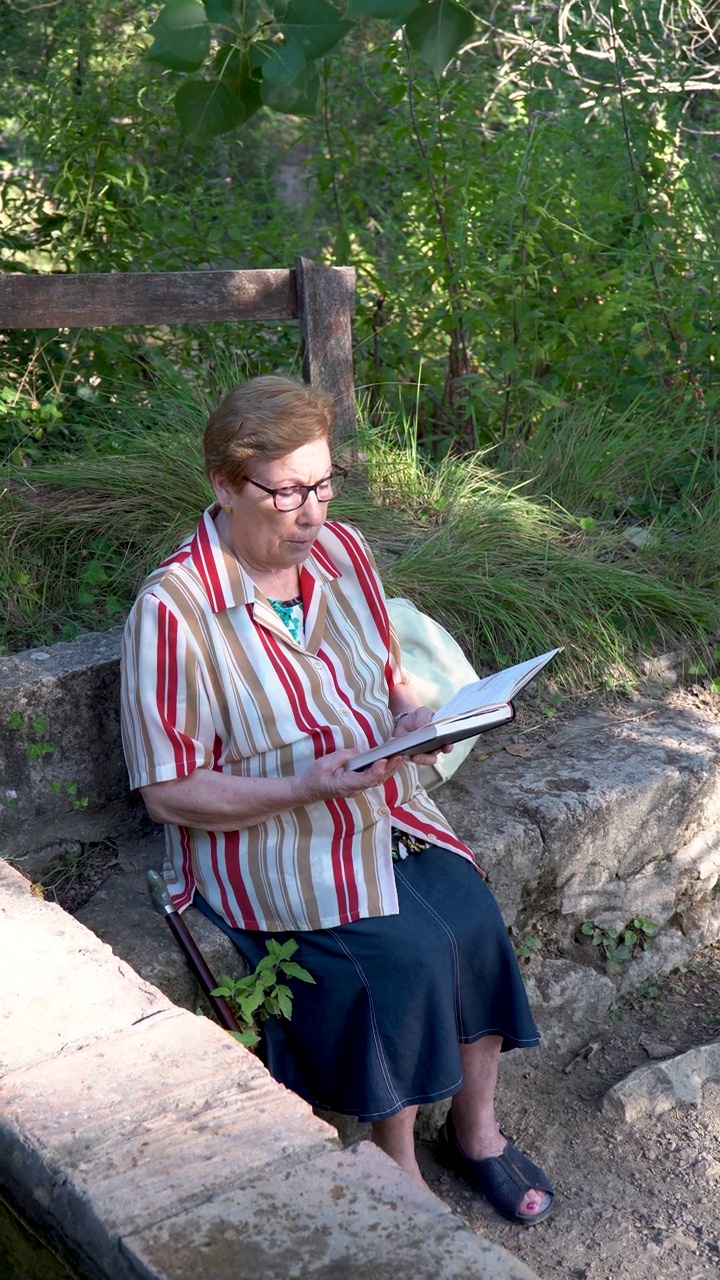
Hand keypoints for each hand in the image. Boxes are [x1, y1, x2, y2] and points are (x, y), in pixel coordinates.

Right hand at [291, 746, 408, 805]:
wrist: (307, 790)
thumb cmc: (314, 777)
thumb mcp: (324, 764)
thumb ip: (343, 757)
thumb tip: (358, 752)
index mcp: (345, 785)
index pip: (364, 779)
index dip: (376, 771)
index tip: (383, 760)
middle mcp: (355, 788)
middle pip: (377, 780)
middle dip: (390, 767)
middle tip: (401, 754)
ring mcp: (358, 787)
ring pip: (378, 779)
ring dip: (391, 768)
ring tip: (402, 755)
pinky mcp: (359, 783)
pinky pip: (375, 777)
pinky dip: (385, 769)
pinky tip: (392, 760)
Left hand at [392, 704, 453, 766]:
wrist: (406, 722)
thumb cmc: (418, 718)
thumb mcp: (422, 712)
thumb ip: (424, 716)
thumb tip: (421, 725)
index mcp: (439, 740)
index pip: (447, 746)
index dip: (447, 747)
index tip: (446, 747)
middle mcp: (431, 751)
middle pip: (430, 758)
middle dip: (424, 758)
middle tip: (417, 756)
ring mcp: (419, 755)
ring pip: (417, 760)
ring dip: (412, 759)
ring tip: (406, 754)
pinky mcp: (407, 756)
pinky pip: (405, 759)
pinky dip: (401, 755)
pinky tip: (397, 751)